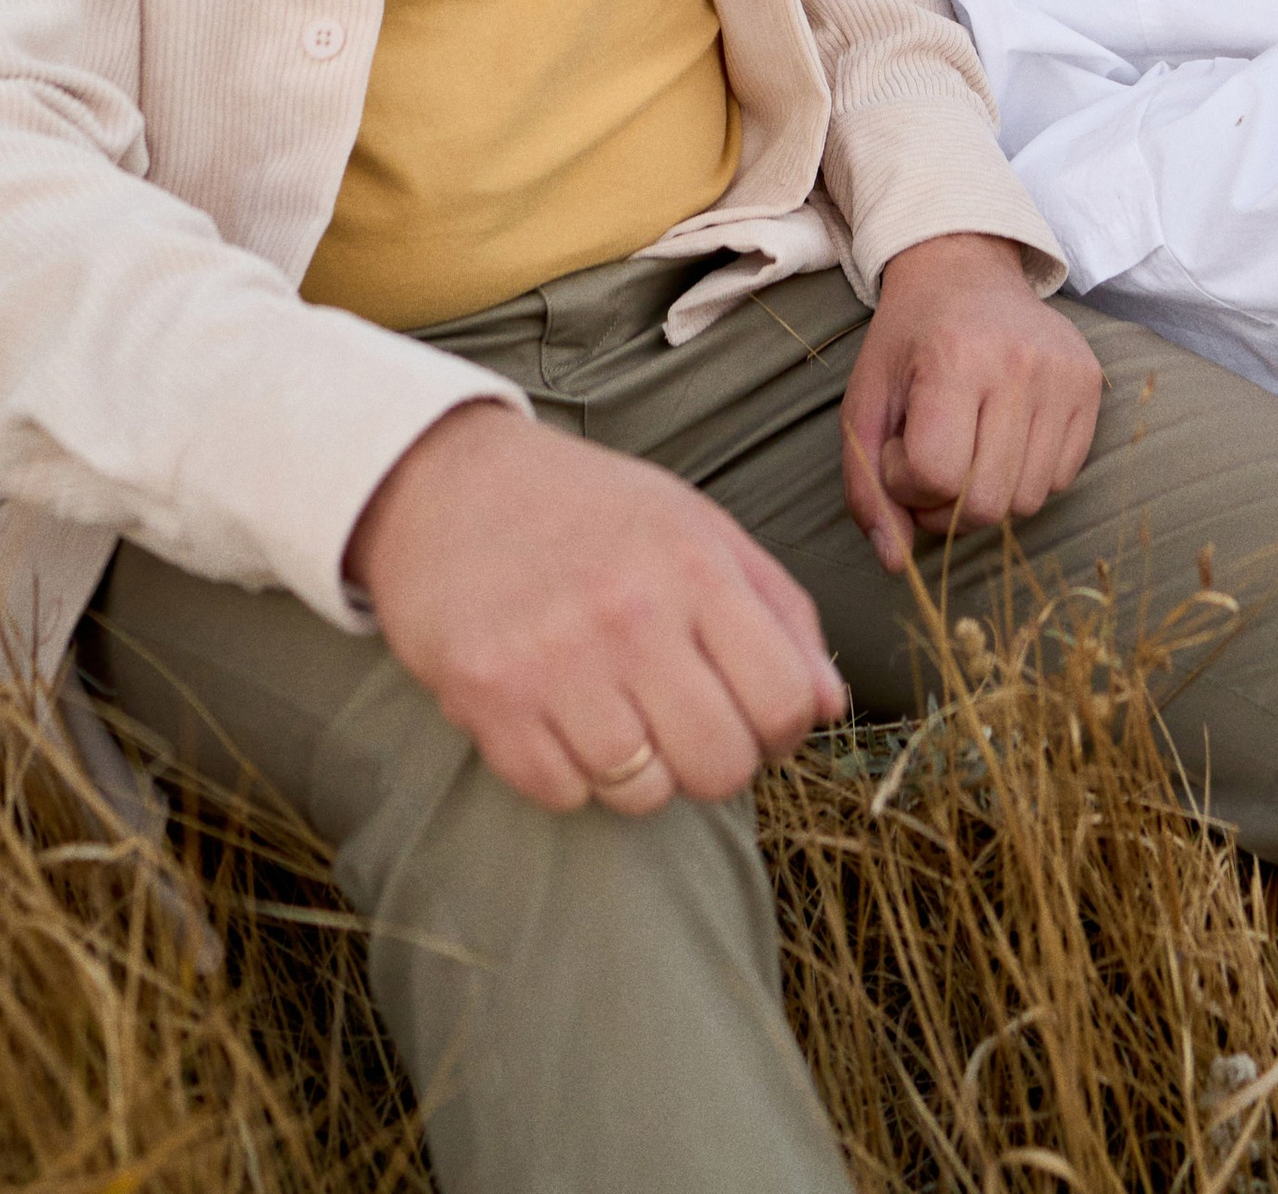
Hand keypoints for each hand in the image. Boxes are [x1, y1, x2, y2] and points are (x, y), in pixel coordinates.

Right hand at [349, 403, 845, 816]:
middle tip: (683, 720)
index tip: (751, 710)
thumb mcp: (697, 527)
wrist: (448, 483)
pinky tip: (557, 713)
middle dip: (715, 761)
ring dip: (639, 769)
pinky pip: (563, 795)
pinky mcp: (488, 701)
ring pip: (644, 795)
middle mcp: (629, 613)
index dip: (781, 727)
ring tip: (615, 708)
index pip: (786, 703)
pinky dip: (569, 773)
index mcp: (695, 565)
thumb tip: (830, 703)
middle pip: (721, 767)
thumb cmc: (589, 511)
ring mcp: (555, 662)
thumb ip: (778, 610)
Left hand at [840, 234, 1101, 572]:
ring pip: (1027, 502)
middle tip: (930, 462)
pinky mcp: (1091, 385)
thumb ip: (866, 486)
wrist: (965, 271)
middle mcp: (1019, 364)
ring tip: (966, 447)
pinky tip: (1003, 435)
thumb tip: (895, 564)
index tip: (897, 450)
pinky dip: (1025, 476)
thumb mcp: (865, 402)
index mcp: (955, 358)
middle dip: (945, 504)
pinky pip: (1061, 480)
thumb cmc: (909, 341)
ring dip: (986, 495)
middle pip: (987, 504)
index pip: (936, 475)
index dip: (906, 483)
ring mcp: (1064, 374)